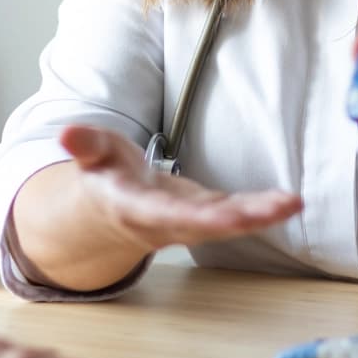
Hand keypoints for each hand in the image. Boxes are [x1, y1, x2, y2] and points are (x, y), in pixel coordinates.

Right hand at [59, 124, 302, 252]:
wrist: (111, 213)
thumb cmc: (105, 178)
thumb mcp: (92, 156)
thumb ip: (84, 145)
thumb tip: (66, 133)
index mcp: (137, 208)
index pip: (166, 213)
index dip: (194, 215)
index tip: (222, 214)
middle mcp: (168, 222)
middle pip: (206, 224)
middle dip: (240, 219)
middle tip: (275, 208)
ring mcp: (192, 223)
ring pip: (227, 224)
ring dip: (260, 216)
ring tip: (291, 204)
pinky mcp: (209, 215)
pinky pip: (237, 216)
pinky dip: (263, 211)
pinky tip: (289, 203)